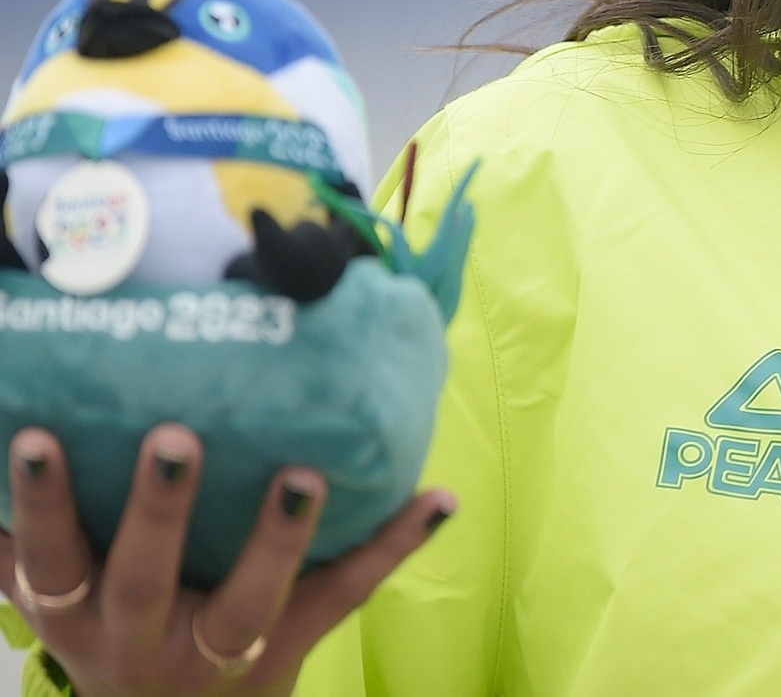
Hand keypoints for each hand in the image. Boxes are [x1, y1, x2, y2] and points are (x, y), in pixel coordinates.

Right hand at [0, 425, 453, 695]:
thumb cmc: (112, 631)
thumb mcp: (63, 593)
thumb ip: (29, 536)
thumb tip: (10, 425)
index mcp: (79, 613)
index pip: (52, 558)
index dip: (46, 504)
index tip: (41, 438)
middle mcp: (142, 640)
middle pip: (145, 579)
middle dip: (158, 511)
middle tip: (175, 437)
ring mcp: (220, 651)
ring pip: (251, 598)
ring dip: (278, 537)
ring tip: (306, 473)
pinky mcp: (290, 651)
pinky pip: (345, 596)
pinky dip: (395, 545)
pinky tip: (441, 498)